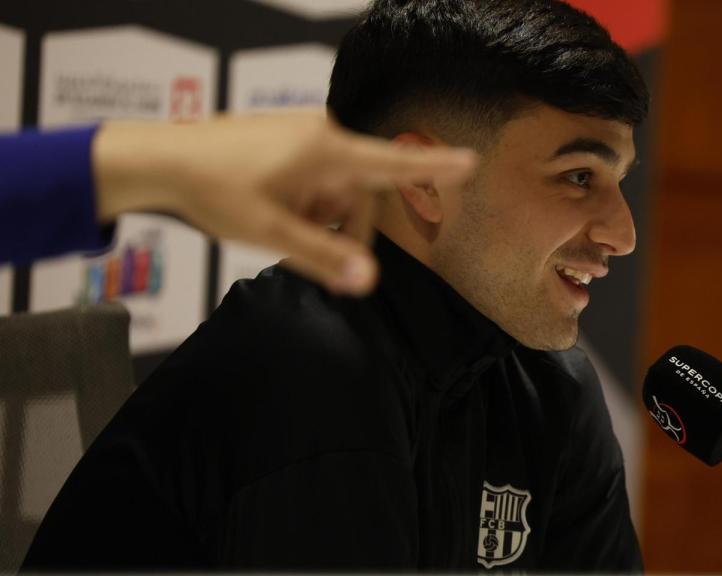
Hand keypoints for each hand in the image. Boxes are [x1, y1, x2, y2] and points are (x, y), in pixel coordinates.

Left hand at [91, 110, 476, 294]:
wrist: (161, 160)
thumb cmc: (214, 190)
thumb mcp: (272, 232)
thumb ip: (324, 258)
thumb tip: (369, 284)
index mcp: (326, 150)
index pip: (393, 164)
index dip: (435, 168)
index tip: (471, 164)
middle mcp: (322, 136)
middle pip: (360, 194)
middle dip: (341, 228)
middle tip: (306, 252)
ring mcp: (305, 136)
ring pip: (337, 191)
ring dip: (319, 218)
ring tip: (279, 229)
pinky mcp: (290, 143)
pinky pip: (317, 180)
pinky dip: (306, 204)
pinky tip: (275, 213)